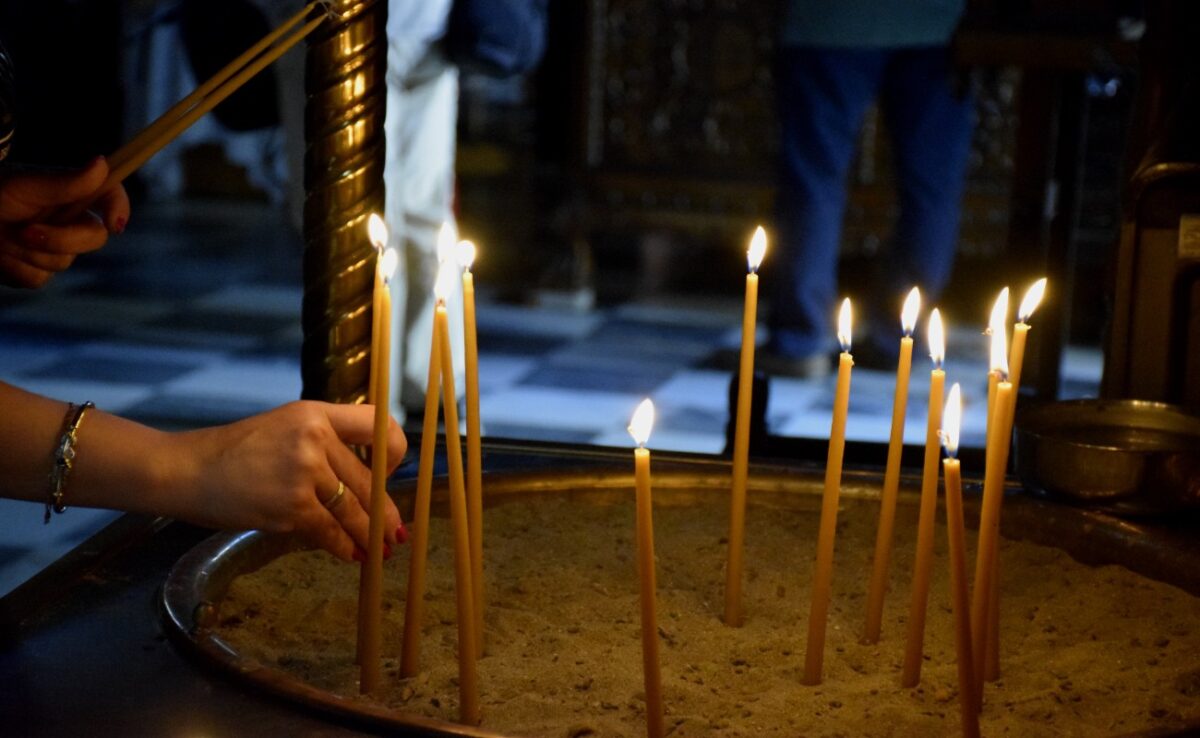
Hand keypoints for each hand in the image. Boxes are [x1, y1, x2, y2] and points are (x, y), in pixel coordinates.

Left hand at [0, 156, 130, 287]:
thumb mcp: (26, 185)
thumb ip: (66, 183)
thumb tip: (102, 164)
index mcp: (71, 195)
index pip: (110, 197)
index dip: (120, 209)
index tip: (115, 224)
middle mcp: (68, 222)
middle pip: (93, 239)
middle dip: (60, 238)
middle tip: (26, 230)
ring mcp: (52, 248)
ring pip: (61, 262)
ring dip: (26, 251)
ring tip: (1, 235)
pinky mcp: (34, 271)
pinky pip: (37, 279)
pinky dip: (13, 267)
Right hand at [172, 401, 406, 561]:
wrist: (187, 471)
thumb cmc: (235, 452)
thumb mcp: (285, 427)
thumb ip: (324, 443)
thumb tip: (365, 479)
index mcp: (317, 413)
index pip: (379, 425)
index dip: (393, 455)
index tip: (388, 476)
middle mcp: (315, 437)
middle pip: (369, 480)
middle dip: (385, 512)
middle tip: (395, 531)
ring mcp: (304, 472)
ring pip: (354, 510)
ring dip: (370, 535)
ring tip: (381, 549)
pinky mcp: (291, 506)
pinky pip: (330, 532)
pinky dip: (344, 547)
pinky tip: (352, 554)